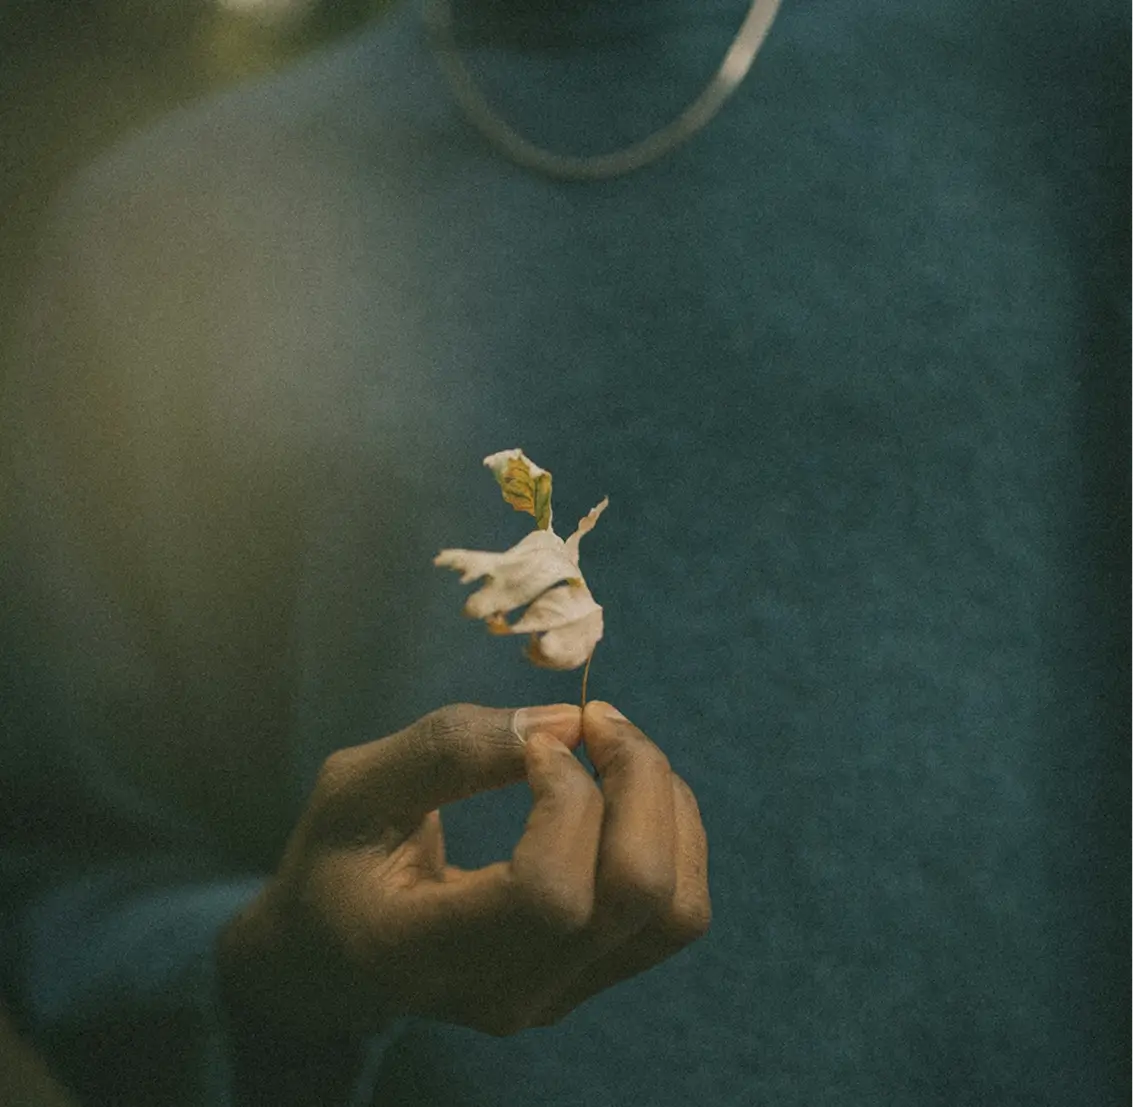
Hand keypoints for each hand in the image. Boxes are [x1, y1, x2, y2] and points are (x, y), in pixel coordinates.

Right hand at [218, 700, 710, 1038]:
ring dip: (665, 804)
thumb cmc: (336, 861)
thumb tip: (566, 723)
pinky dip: (674, 832)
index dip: (566, 798)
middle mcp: (507, 994)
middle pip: (635, 894)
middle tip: (596, 719)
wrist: (335, 960)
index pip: (548, 896)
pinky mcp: (590, 979)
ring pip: (675, 907)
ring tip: (613, 749)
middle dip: (639, 780)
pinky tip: (624, 790)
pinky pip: (677, 910)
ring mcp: (557, 997)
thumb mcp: (354, 787)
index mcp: (424, 955)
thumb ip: (449, 749)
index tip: (536, 744)